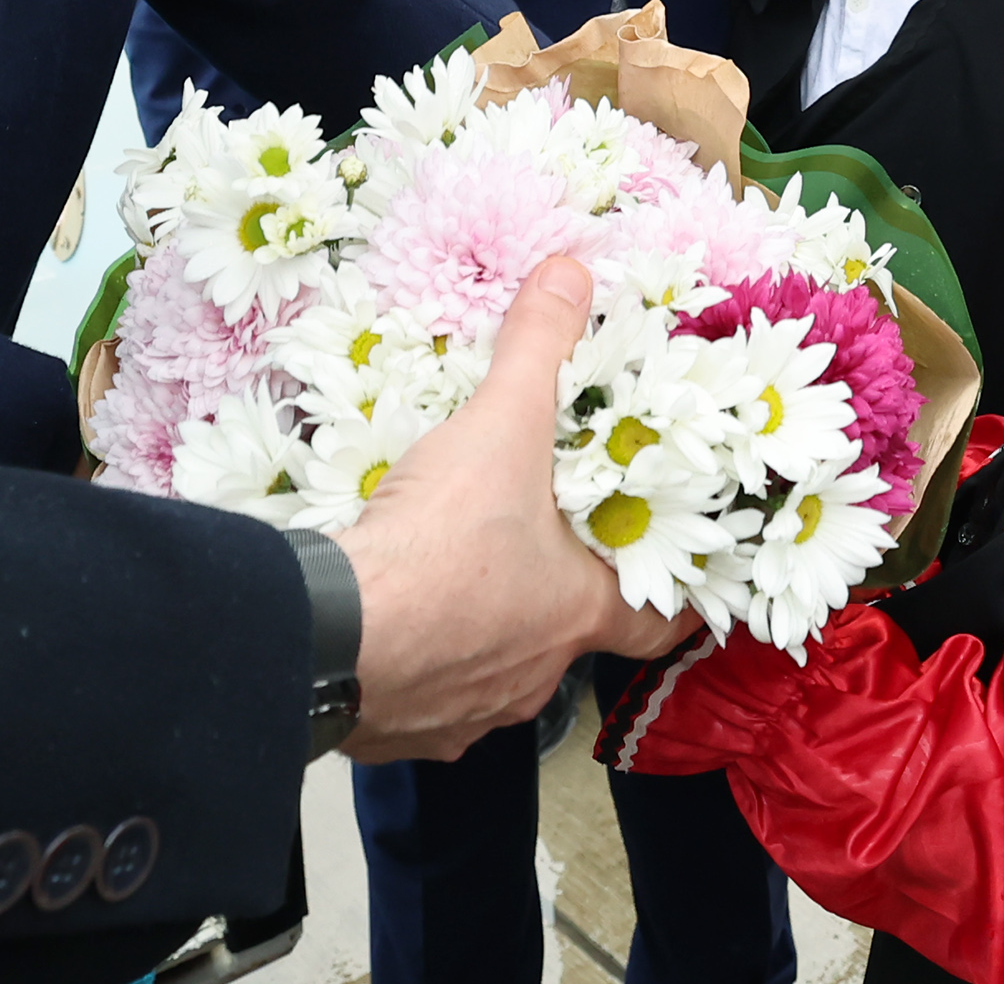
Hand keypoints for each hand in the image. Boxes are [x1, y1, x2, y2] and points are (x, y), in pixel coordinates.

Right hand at [334, 255, 685, 759]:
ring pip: (490, 667)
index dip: (674, 599)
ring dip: (479, 624)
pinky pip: (420, 697)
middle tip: (530, 540)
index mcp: (578, 612)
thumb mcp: (499, 425)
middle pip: (564, 637)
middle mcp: (533, 673)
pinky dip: (414, 659)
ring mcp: (466, 711)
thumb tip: (570, 275)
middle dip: (551, 589)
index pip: (658, 624)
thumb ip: (537, 348)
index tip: (676, 578)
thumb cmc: (437, 546)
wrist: (327, 638)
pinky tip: (389, 615)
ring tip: (449, 569)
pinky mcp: (399, 729)